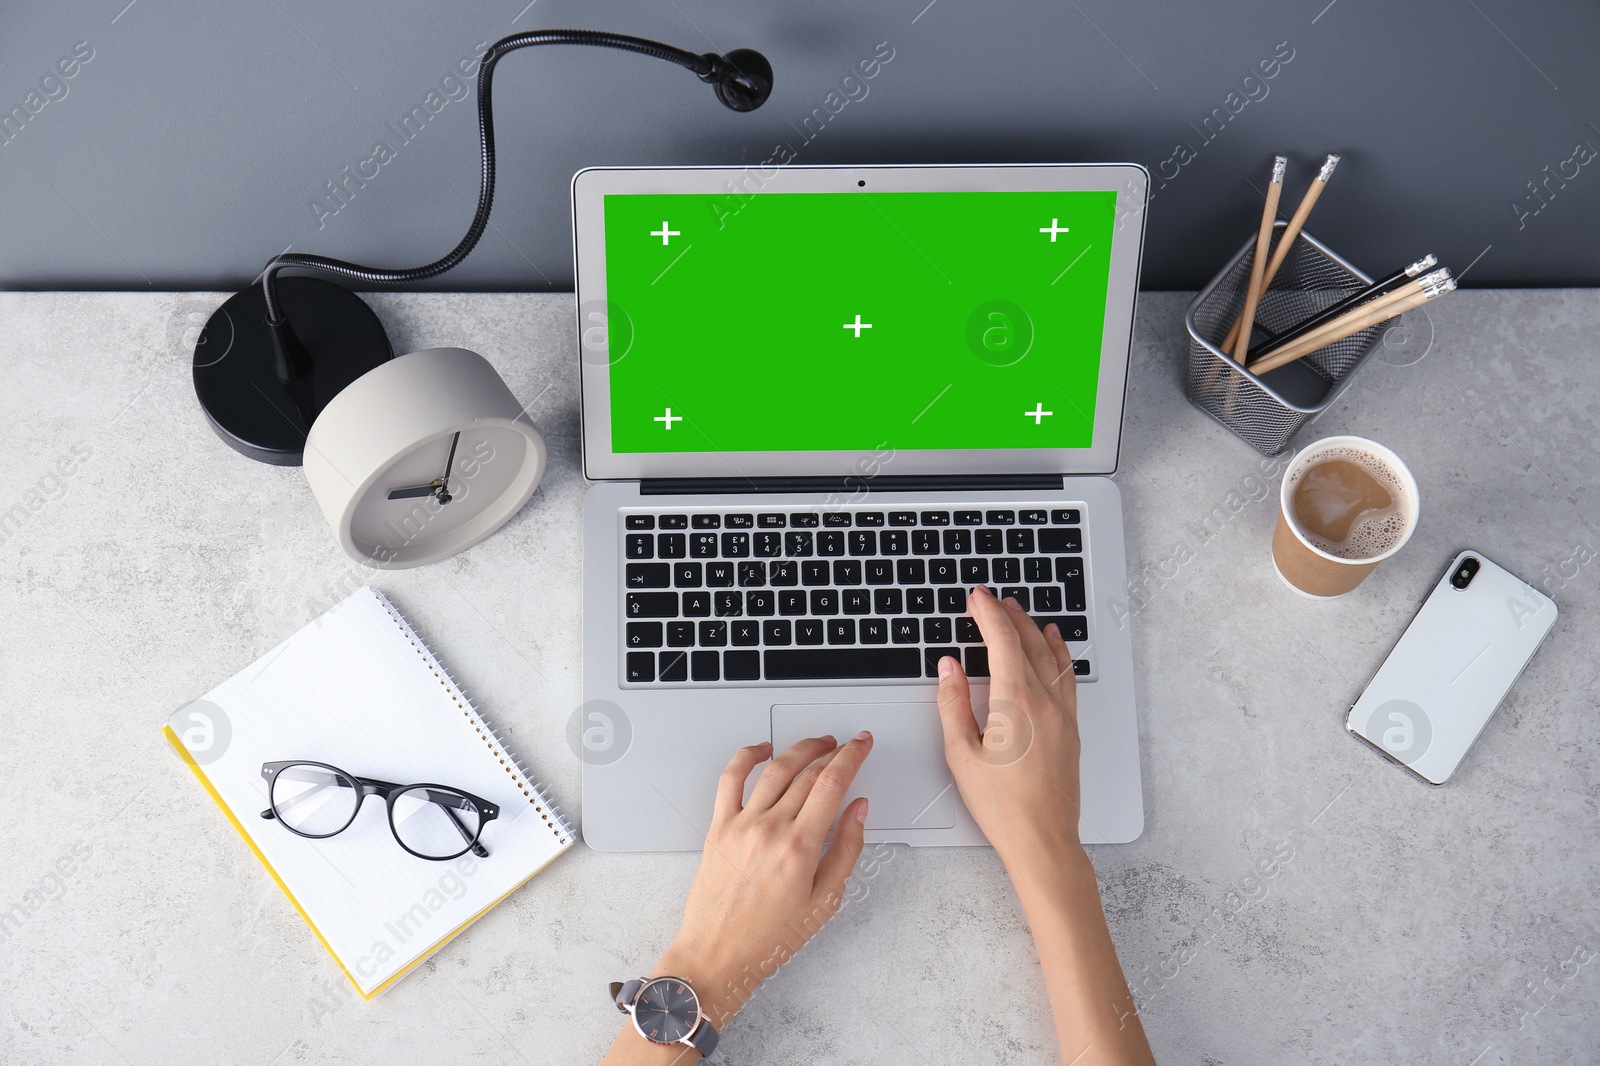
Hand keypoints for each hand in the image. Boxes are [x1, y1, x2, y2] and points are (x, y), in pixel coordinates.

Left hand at [656, 733, 871, 1027]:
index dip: (852, 757)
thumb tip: (859, 810)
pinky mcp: (718, 827)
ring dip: (799, 749)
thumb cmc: (768, 938)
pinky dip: (747, 756)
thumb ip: (846, 850)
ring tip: (817, 744)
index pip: (832, 784)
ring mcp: (741, 825)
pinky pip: (731, 778)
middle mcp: (769, 829)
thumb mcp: (824, 903)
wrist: (717, 955)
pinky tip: (762, 750)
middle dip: (833, 752)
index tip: (862, 745)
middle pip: (808, 773)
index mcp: (799, 848)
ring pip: (775, 769)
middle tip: (847, 746)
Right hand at [935, 584, 1083, 870]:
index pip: (1002, 641)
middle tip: (992, 600)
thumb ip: (952, 704)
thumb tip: (949, 669)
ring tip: (1021, 613)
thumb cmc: (1002, 805)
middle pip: (1029, 642)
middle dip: (1009, 615)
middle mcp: (1045, 701)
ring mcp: (1063, 714)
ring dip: (1035, 629)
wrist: (1043, 840)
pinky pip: (1067, 677)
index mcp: (1016, 702)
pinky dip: (1058, 654)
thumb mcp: (961, 754)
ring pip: (1052, 656)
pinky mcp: (1072, 729)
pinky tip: (1055, 647)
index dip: (988, 614)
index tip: (977, 598)